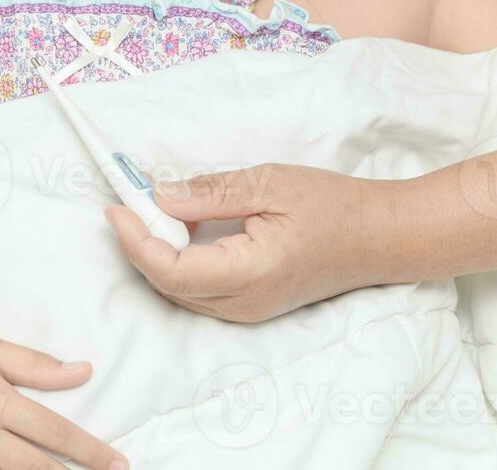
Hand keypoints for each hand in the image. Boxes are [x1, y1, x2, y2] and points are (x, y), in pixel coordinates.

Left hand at [105, 163, 388, 321]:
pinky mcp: (251, 306)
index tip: (117, 208)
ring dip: (156, 253)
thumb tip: (159, 197)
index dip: (136, 241)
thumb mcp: (269, 184)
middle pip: (169, 285)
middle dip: (138, 245)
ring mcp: (248, 311)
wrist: (380, 237)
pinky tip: (180, 229)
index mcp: (250, 274)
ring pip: (180, 292)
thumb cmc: (332, 206)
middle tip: (126, 202)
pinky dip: (178, 261)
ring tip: (147, 211)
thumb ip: (211, 194)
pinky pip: (199, 290)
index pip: (172, 271)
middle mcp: (245, 304)